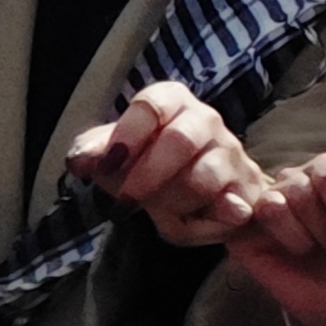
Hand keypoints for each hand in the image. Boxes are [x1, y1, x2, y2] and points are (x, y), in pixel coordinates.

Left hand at [65, 82, 264, 246]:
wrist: (213, 191)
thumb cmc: (159, 167)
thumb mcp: (122, 157)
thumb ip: (96, 154)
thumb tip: (78, 160)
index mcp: (171, 103)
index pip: (151, 105)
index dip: (127, 136)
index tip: (107, 166)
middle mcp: (205, 120)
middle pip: (180, 140)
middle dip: (147, 178)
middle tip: (125, 205)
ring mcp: (231, 153)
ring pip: (202, 179)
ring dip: (173, 205)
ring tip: (164, 213)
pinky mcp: (247, 189)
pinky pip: (228, 210)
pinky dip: (208, 223)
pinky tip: (202, 222)